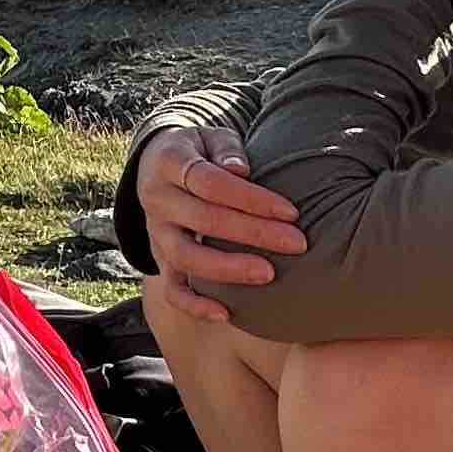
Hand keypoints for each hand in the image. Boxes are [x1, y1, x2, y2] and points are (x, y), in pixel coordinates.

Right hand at [131, 124, 300, 327]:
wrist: (158, 167)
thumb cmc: (200, 151)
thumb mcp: (211, 137)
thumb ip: (227, 149)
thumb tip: (241, 170)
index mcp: (168, 162)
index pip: (209, 182)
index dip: (251, 198)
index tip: (291, 211)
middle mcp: (156, 199)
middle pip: (203, 219)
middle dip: (254, 233)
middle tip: (297, 244)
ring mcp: (155, 233)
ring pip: (185, 257)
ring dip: (228, 269)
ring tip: (269, 274)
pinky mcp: (160, 259)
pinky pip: (171, 289)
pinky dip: (194, 305)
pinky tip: (226, 314)